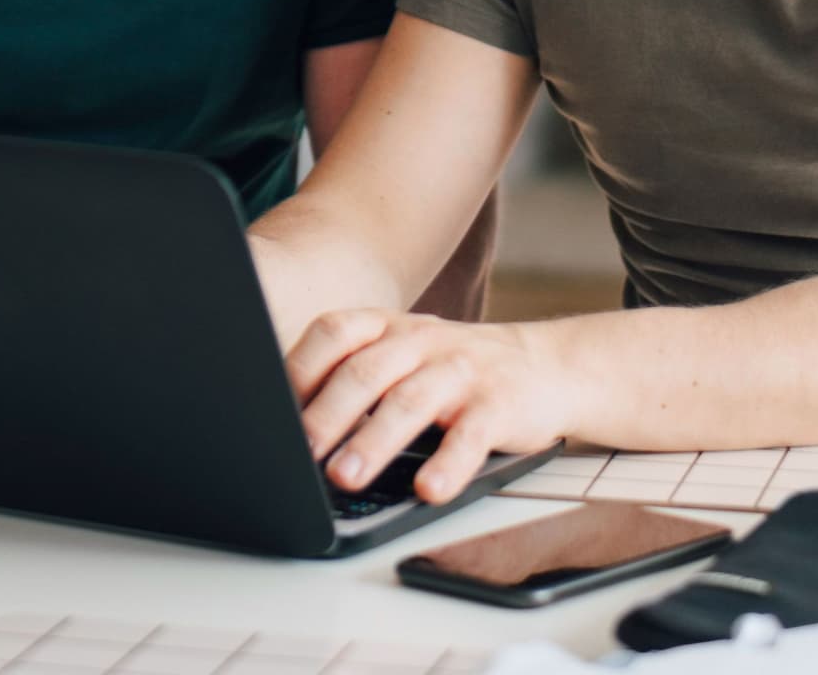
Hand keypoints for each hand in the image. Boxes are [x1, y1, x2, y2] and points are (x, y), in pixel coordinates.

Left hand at [287, 309, 578, 502]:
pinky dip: (448, 463)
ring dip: (373, 441)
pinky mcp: (499, 405)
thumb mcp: (403, 358)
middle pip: (365, 371)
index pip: (334, 334)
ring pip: (410, 402)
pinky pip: (470, 435)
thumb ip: (354, 378)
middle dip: (328, 413)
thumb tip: (286, 425)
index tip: (273, 411)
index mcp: (388, 328)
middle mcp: (420, 341)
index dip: (301, 368)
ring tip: (345, 477)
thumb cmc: (453, 370)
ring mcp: (460, 371)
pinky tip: (428, 488)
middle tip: (300, 452)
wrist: (544, 365)